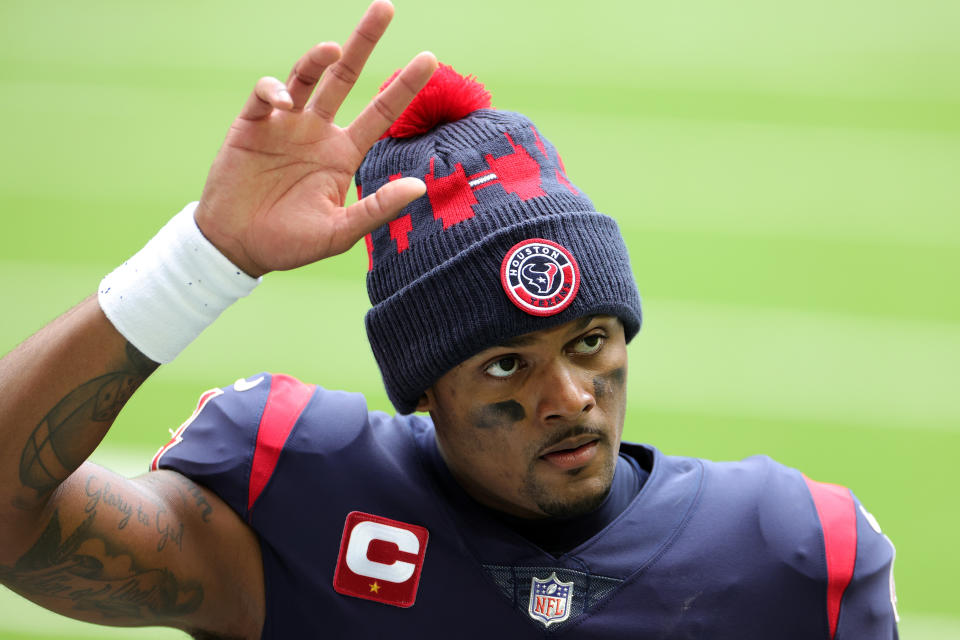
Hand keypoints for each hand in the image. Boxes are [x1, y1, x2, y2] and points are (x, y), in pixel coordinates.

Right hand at [194, 0, 436, 276]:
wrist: (236, 247)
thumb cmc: (289, 243)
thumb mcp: (339, 232)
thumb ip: (376, 209)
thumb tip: (419, 187)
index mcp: (342, 154)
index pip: (381, 112)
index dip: (405, 86)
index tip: (430, 59)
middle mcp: (317, 131)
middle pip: (346, 77)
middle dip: (365, 42)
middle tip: (386, 7)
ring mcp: (285, 125)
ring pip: (306, 76)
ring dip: (318, 58)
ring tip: (332, 49)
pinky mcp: (252, 125)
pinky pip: (266, 95)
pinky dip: (275, 90)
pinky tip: (283, 101)